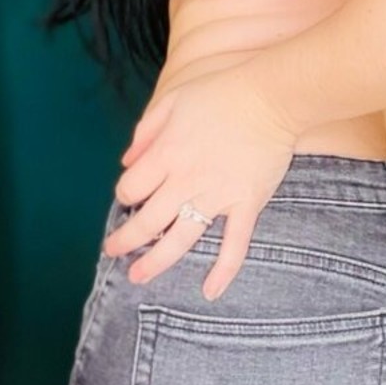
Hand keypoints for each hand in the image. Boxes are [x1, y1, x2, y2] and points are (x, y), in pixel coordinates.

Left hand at [103, 65, 299, 300]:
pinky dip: (223, 271)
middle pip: (148, 221)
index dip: (125, 196)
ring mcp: (217, 196)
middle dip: (126, 240)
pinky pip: (234, 244)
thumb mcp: (174, 100)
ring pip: (180, 239)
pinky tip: (210, 292)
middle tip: (114, 251)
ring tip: (138, 277)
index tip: (129, 199)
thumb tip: (126, 161)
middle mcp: (186, 180)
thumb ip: (146, 130)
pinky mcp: (246, 204)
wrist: (272, 96)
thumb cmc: (222, 92)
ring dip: (156, 261)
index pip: (132, 188)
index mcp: (166, 153)